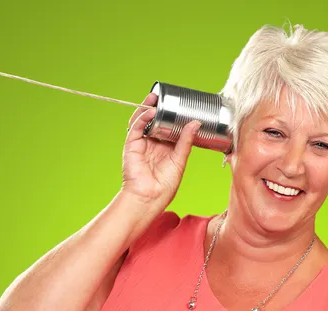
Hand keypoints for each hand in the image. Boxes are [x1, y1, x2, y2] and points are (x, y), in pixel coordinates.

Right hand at [121, 92, 201, 210]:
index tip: (181, 104)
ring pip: (143, 121)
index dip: (172, 115)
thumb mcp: (180, 160)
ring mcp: (141, 144)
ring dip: (148, 108)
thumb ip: (186, 141)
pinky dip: (142, 118)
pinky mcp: (132, 145)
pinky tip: (151, 112)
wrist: (150, 197)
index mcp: (165, 149)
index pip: (168, 127)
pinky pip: (136, 127)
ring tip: (156, 98)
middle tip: (166, 97)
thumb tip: (196, 123)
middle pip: (155, 121)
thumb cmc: (164, 186)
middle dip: (159, 108)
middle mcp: (153, 144)